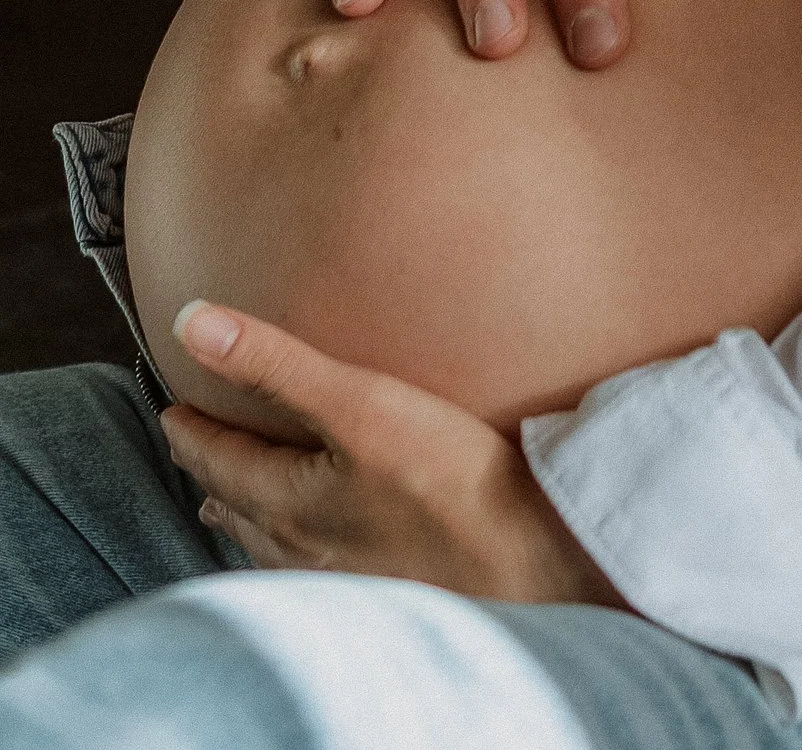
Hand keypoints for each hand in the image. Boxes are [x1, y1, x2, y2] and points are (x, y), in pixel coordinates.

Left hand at [161, 299, 619, 604]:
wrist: (523, 559)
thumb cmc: (446, 477)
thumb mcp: (359, 401)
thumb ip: (274, 363)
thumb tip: (192, 323)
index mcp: (286, 501)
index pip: (218, 460)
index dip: (191, 430)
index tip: (172, 409)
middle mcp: (299, 546)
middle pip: (235, 504)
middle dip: (210, 472)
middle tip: (192, 447)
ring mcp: (336, 575)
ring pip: (265, 543)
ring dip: (241, 514)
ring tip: (226, 505)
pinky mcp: (376, 585)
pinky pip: (305, 564)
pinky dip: (284, 542)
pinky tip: (308, 546)